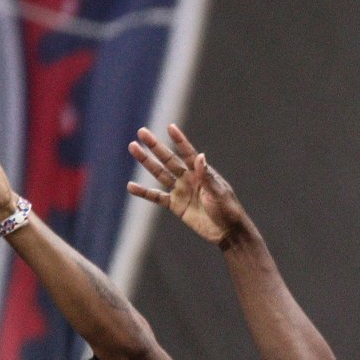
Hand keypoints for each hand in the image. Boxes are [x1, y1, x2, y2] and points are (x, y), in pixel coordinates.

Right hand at [126, 125, 251, 246]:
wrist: (227, 232)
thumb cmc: (228, 210)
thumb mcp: (218, 192)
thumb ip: (206, 176)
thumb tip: (200, 155)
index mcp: (202, 172)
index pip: (188, 153)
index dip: (179, 140)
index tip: (170, 127)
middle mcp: (189, 178)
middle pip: (168, 159)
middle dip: (155, 146)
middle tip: (142, 132)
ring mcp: (181, 191)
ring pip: (160, 173)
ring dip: (146, 162)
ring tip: (133, 148)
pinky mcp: (176, 205)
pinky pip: (157, 197)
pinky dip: (144, 192)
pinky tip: (131, 186)